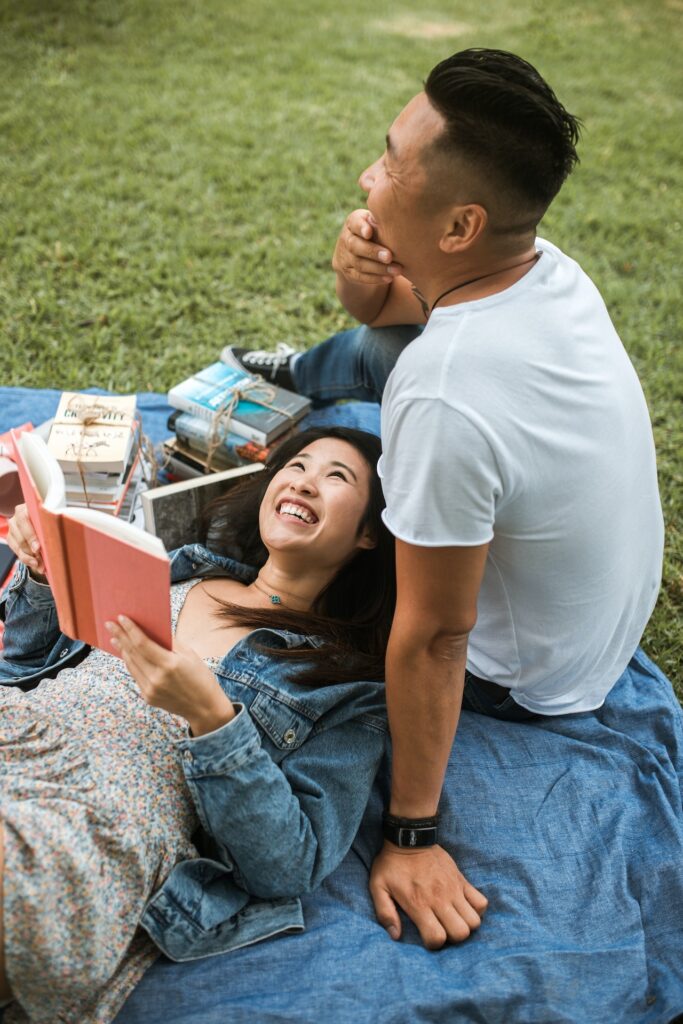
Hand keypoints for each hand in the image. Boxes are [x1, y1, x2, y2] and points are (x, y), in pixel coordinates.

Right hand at [7, 503, 46, 579]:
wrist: (44, 522)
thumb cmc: (51, 520)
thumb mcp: (52, 520)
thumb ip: (52, 526)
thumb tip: (58, 538)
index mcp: (27, 507)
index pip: (24, 519)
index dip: (31, 535)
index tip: (38, 548)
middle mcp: (17, 516)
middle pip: (20, 534)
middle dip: (30, 549)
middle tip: (40, 560)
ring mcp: (13, 527)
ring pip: (18, 544)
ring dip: (29, 557)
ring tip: (40, 566)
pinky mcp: (11, 537)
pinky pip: (16, 550)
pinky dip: (26, 559)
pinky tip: (35, 565)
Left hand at [106, 615, 235, 735]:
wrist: (204, 708)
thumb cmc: (201, 677)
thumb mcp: (190, 654)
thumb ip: (171, 641)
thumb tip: (153, 628)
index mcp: (169, 664)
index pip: (142, 644)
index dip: (130, 630)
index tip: (121, 617)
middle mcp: (157, 678)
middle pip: (133, 653)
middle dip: (120, 636)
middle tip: (109, 624)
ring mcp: (150, 690)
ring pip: (131, 664)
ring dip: (122, 649)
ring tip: (115, 637)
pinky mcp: (147, 697)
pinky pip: (136, 675)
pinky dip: (130, 662)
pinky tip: (127, 654)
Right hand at [332, 209, 403, 285]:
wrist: (359, 252)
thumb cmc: (375, 231)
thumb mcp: (376, 222)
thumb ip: (382, 220)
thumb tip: (400, 216)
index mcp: (352, 223)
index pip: (354, 222)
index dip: (360, 227)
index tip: (369, 232)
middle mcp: (345, 239)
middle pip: (355, 246)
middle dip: (373, 252)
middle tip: (389, 256)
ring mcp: (345, 257)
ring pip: (360, 264)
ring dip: (379, 268)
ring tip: (397, 270)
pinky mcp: (348, 272)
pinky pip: (360, 277)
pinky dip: (375, 278)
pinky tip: (389, 278)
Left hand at [369, 842, 487, 949]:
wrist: (410, 837)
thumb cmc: (391, 864)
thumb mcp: (378, 887)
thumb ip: (385, 912)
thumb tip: (395, 936)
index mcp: (419, 904)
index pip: (437, 937)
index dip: (433, 944)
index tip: (428, 936)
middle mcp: (440, 899)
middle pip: (461, 932)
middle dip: (453, 938)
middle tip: (443, 929)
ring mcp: (454, 889)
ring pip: (474, 920)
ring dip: (466, 925)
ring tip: (454, 920)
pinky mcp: (462, 880)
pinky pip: (481, 901)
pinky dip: (476, 909)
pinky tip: (464, 907)